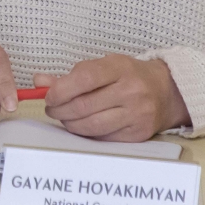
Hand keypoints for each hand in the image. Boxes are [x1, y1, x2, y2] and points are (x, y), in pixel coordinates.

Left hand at [38, 54, 190, 140]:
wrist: (166, 92)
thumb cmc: (128, 76)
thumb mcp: (103, 67)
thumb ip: (70, 75)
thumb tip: (38, 81)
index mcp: (120, 68)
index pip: (84, 78)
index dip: (61, 90)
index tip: (49, 96)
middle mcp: (131, 91)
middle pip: (84, 105)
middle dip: (60, 109)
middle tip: (51, 109)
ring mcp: (137, 114)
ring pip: (91, 125)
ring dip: (69, 123)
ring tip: (64, 117)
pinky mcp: (138, 133)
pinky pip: (103, 137)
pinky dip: (86, 133)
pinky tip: (81, 125)